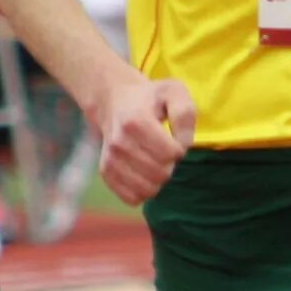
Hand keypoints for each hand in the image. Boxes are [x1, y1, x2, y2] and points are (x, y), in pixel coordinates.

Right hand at [90, 69, 197, 204]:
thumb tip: (184, 144)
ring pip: (148, 190)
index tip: (173, 139)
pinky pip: (133, 198)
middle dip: (170, 165)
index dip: (180, 149)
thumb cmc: (150, 99)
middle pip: (161, 174)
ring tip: (155, 161)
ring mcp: (110, 160)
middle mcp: (119, 143)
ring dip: (159, 179)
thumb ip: (184, 114)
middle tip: (164, 150)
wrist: (115, 101)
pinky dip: (144, 190)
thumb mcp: (174, 92)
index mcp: (136, 122)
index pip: (171, 154)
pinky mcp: (106, 173)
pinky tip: (145, 174)